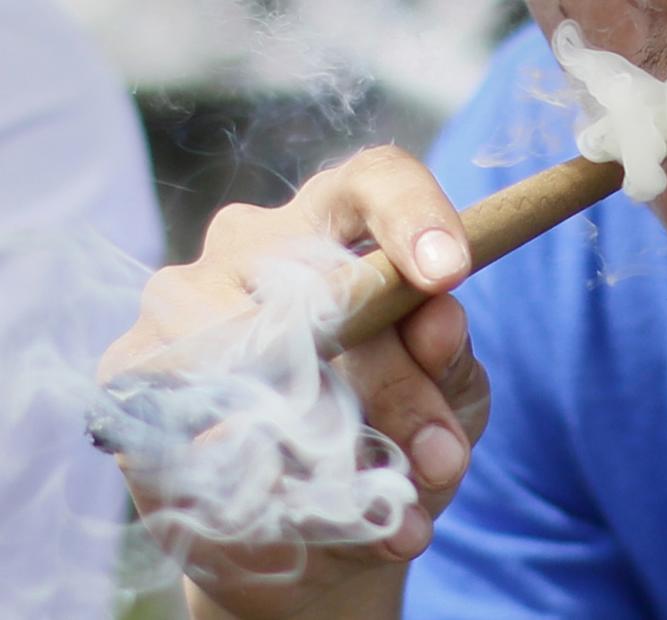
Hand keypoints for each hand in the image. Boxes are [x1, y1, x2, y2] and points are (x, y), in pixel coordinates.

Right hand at [99, 146, 490, 619]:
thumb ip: (448, 363)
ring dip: (329, 444)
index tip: (447, 273)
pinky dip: (259, 476)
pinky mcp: (132, 367)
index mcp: (340, 227)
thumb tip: (438, 319)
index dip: (412, 214)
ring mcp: (183, 297)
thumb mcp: (445, 402)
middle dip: (393, 387)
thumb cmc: (394, 437)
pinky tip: (295, 508)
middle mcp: (255, 243)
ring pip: (254, 350)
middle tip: (437, 460)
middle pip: (324, 285)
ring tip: (377, 503)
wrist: (318, 529)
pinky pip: (193, 419)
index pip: (375, 183)